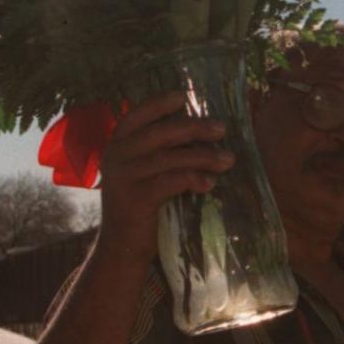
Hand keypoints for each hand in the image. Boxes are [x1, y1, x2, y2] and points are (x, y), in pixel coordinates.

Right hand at [94, 91, 233, 263]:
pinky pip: (169, 182)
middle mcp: (116, 156)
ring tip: (228, 160)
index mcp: (117, 144)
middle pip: (159, 133)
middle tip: (221, 129)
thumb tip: (203, 131)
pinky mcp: (134, 199)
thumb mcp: (145, 172)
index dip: (159, 104)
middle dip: (194, 128)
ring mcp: (123, 178)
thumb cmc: (142, 204)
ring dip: (203, 156)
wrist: (122, 247)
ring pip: (169, 158)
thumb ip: (161, 151)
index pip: (136, 115)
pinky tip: (210, 183)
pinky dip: (193, 179)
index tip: (184, 96)